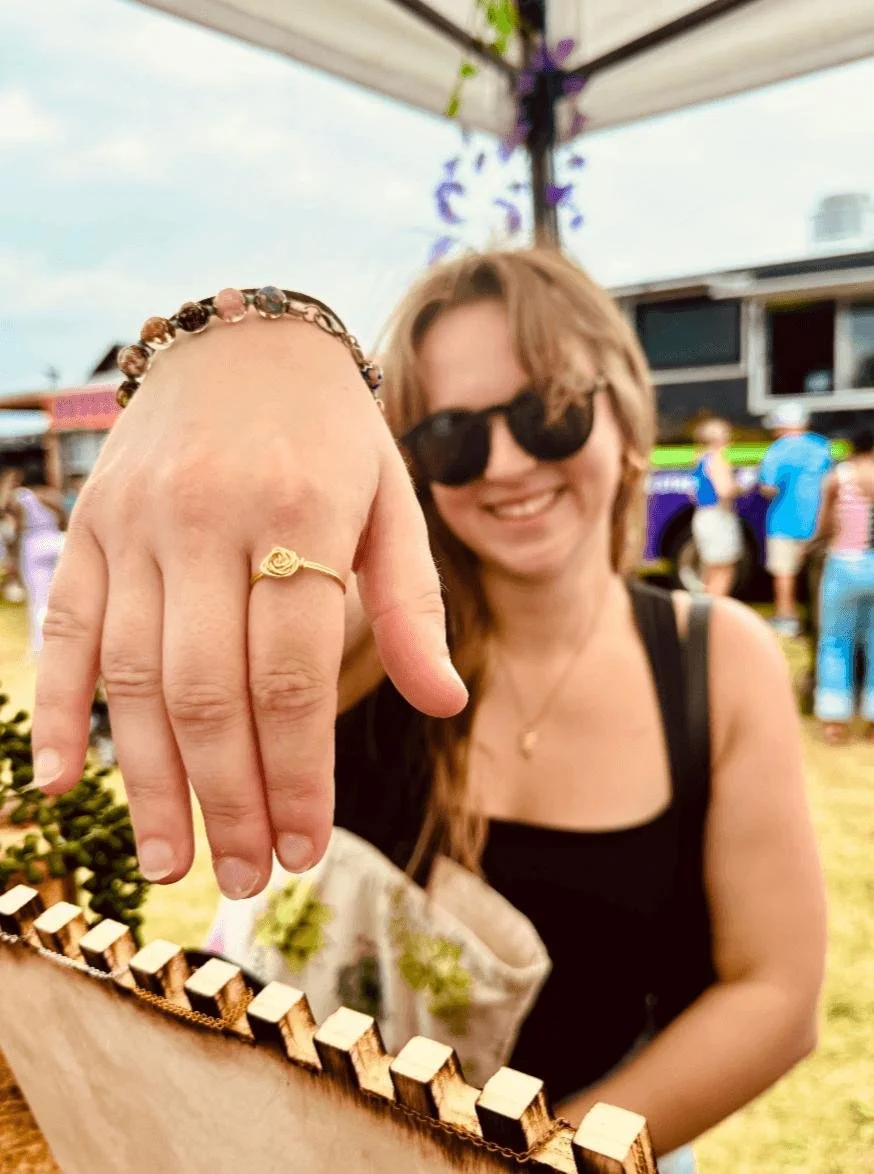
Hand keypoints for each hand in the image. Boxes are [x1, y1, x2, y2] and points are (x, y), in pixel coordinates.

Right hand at [30, 315, 466, 898]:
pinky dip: (59, 707)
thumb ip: (412, 605)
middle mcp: (207, 519)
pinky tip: (61, 783)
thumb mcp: (392, 502)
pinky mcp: (90, 524)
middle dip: (229, 797)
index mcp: (298, 512)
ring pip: (134, 675)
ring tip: (169, 862)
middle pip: (209, 690)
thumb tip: (445, 705)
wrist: (244, 341)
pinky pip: (67, 626)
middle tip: (242, 878)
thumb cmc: (333, 436)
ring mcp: (136, 522)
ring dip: (148, 781)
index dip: (297, 775)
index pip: (293, 677)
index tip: (304, 849)